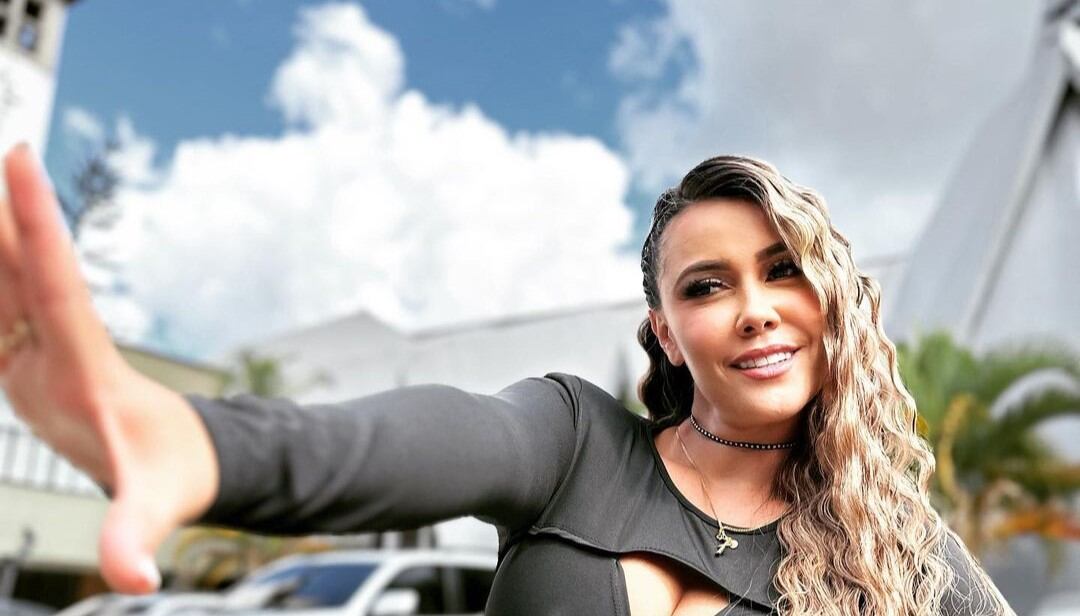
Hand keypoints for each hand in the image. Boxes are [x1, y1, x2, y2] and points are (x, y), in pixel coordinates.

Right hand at [0, 144, 219, 593]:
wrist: (188, 461)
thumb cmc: (174, 475)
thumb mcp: (151, 507)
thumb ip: (134, 539)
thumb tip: (136, 581)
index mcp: (87, 361)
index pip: (54, 282)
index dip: (34, 223)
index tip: (19, 158)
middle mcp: (62, 343)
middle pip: (20, 263)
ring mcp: (42, 350)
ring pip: (3, 278)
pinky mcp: (25, 365)